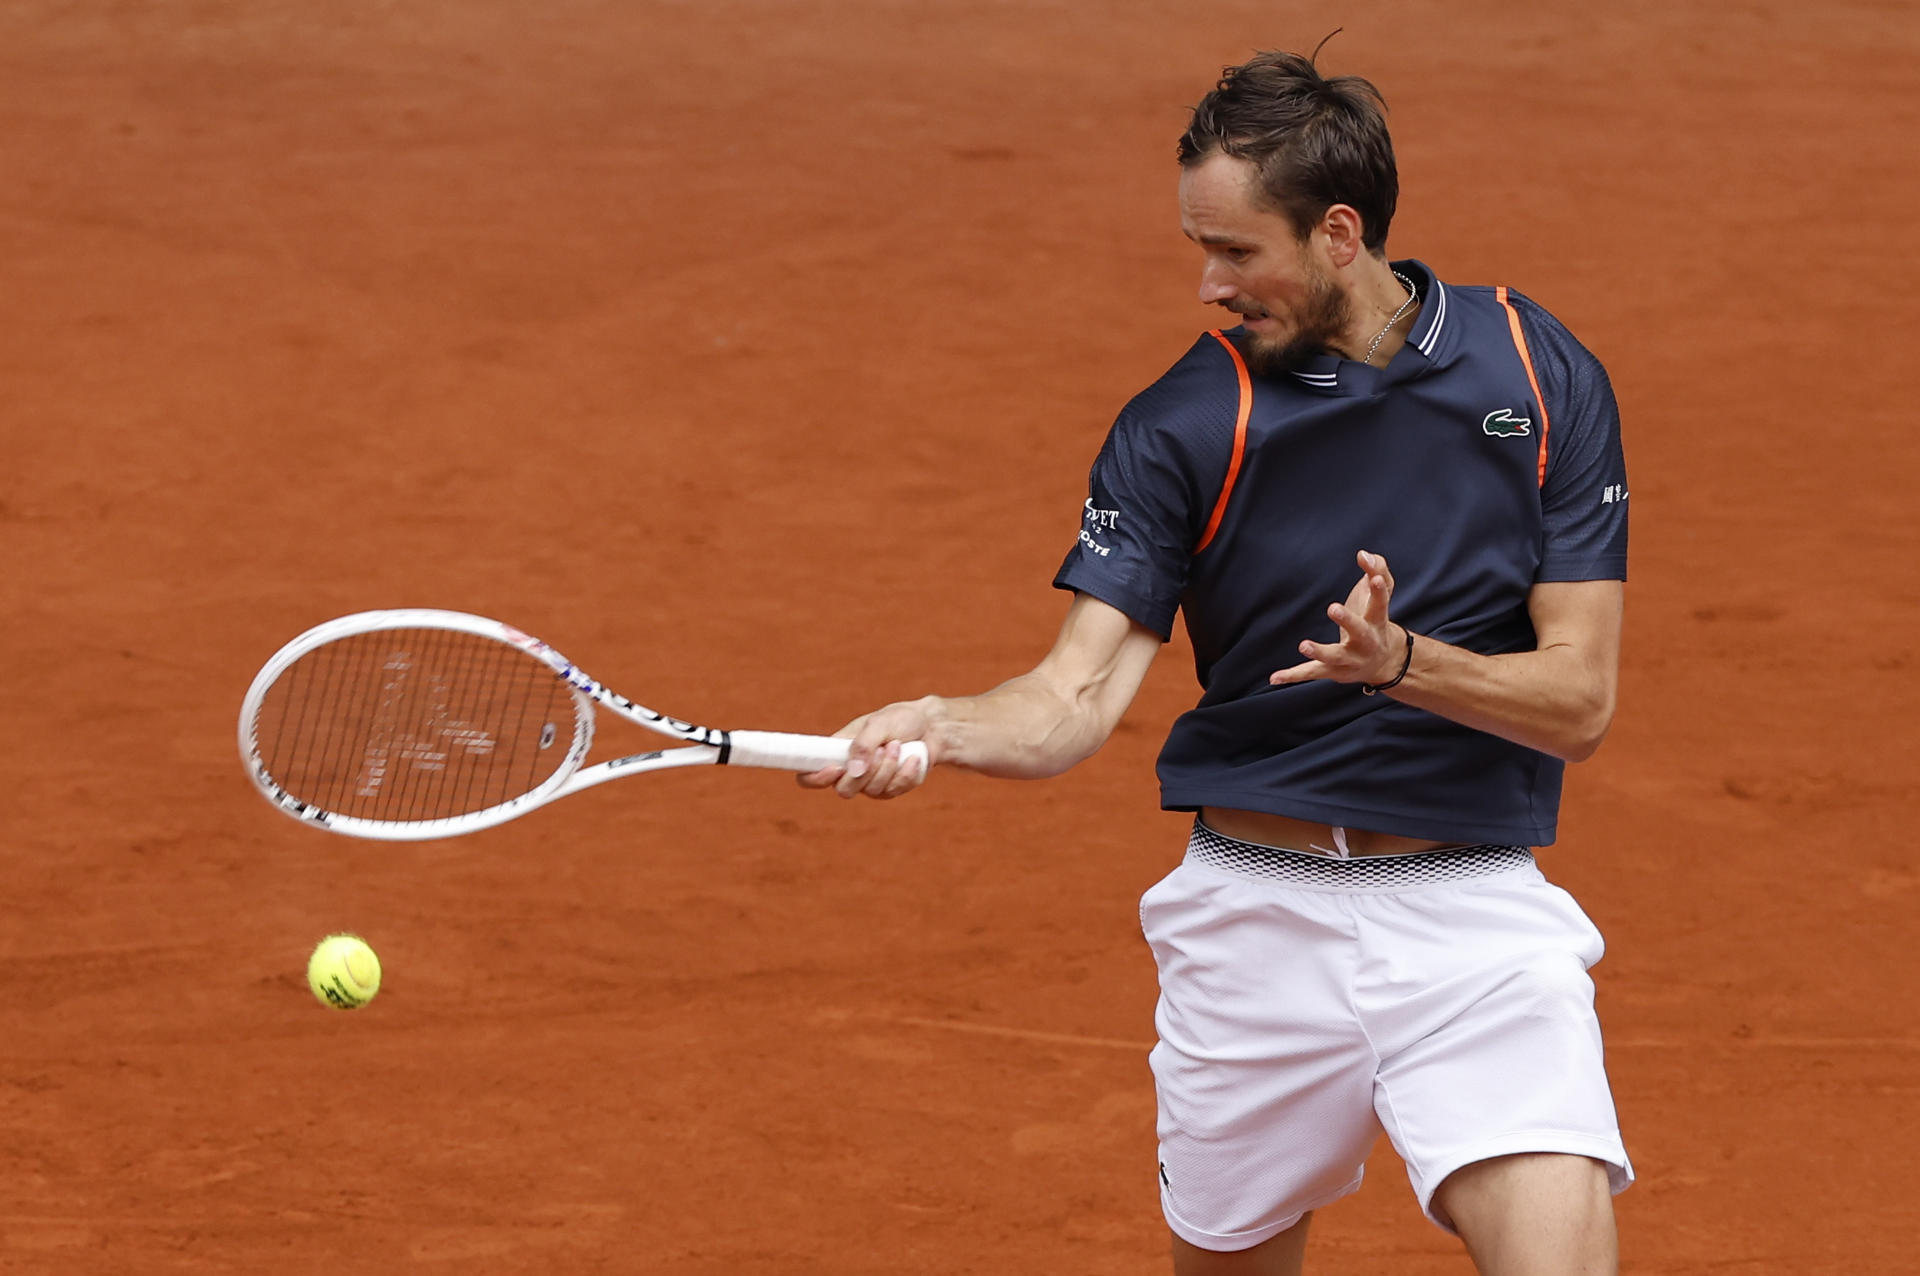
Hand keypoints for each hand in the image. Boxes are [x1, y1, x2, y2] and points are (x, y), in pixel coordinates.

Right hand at [795, 698, 935, 799]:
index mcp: (837, 752)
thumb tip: (853, 770)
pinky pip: (894, 790)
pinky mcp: (891, 789)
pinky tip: (913, 758)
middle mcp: (850, 771)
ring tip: (897, 744)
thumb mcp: (879, 723)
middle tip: (882, 748)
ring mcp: (870, 783)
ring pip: (872, 790)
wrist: (931, 728)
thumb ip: (864, 744)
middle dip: (867, 771)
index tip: (835, 769)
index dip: (814, 778)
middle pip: (844, 790)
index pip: (809, 774)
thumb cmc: (900, 720)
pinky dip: (906, 773)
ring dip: (889, 766)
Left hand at [1269, 550, 1407, 687]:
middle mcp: (1366, 641)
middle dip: (1348, 621)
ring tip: (1304, 645)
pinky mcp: (1333, 671)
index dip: (1378, 590)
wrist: (1384, 661)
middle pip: (1360, 631)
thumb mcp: (1382, 592)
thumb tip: (1362, 554)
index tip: (1374, 578)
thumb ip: (1377, 568)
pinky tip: (1274, 677)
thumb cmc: (1376, 619)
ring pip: (1335, 656)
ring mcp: (1349, 659)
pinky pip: (1311, 673)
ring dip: (1320, 652)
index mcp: (1377, 620)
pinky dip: (1293, 676)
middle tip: (1333, 607)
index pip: (1380, 603)